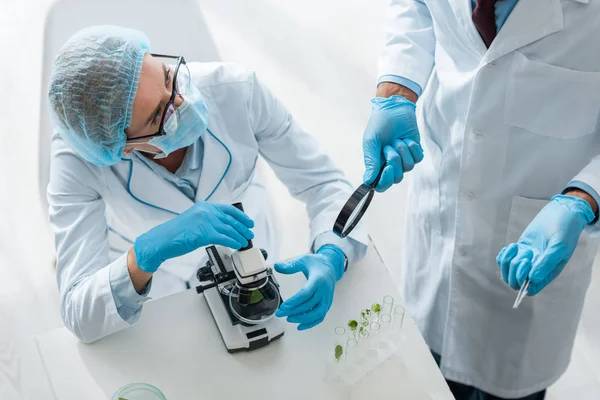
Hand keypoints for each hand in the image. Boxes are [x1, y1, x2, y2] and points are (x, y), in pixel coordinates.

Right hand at [134, 202, 254, 271]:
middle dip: (243, 228)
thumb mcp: (195, 220)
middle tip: (250, 234)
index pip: (228, 209)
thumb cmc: (177, 233)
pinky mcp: (204, 233)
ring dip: (240, 236)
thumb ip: (209, 220)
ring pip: (230, 230)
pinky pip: (224, 238)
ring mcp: (205, 222)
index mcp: (205, 206)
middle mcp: (206, 211)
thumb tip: (226, 227)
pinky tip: (237, 245)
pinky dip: (233, 242)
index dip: (241, 216)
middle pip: (231, 220)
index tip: (249, 222)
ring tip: (245, 241)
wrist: (162, 240)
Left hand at [274, 245, 344, 329]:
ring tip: (289, 319)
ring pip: (317, 313)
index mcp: (318, 279)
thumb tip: (276, 266)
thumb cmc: (316, 264)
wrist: (331, 267)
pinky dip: (311, 323)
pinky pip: (321, 316)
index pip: (306, 293)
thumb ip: (290, 265)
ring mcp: (327, 299)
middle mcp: (324, 290)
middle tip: (280, 313)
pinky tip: (300, 326)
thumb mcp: (303, 260)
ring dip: (302, 318)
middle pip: (309, 305)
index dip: (295, 301)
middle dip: (293, 311)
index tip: (284, 306)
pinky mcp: (327, 304)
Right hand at [362, 94, 422, 191]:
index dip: (385, 181)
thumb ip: (371, 161)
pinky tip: (406, 139)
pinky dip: (412, 148)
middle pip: (396, 178)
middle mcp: (390, 165)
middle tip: (389, 147)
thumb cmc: (379, 124)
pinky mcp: (415, 152)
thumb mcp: (371, 142)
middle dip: (394, 161)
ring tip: (397, 140)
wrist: (394, 108)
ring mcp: (403, 159)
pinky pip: (417, 158)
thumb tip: (369, 181)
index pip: (381, 185)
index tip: (388, 168)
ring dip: (402, 151)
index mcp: (376, 165)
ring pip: (408, 167)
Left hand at [496, 195, 594, 294]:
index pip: (530, 289)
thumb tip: (532, 279)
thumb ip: (546, 263)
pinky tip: (513, 246)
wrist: (561, 213)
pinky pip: (503, 260)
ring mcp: (526, 260)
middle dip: (515, 269)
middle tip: (527, 253)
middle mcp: (536, 269)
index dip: (523, 282)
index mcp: (548, 273)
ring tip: (518, 247)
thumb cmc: (565, 230)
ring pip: (507, 271)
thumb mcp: (559, 246)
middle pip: (515, 282)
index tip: (527, 264)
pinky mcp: (519, 250)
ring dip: (508, 261)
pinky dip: (504, 255)